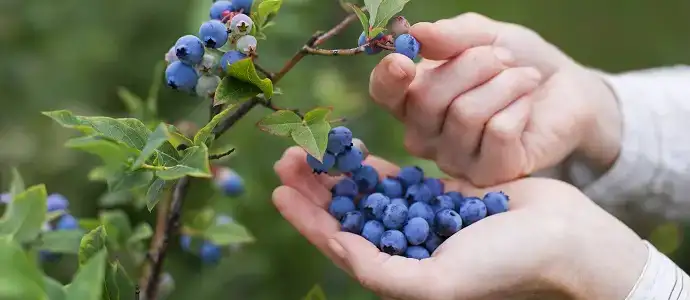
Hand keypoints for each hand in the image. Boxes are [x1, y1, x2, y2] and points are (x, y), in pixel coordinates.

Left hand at [272, 147, 646, 299]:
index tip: (280, 191)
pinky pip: (398, 178)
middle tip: (288, 157)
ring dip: (338, 172)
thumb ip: (382, 271)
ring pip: (367, 194)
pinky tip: (352, 150)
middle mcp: (405, 248)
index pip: (340, 244)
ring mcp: (422, 219)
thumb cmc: (504, 268)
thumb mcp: (437, 282)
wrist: (562, 239)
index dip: (307, 219)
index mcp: (400, 274)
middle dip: (315, 189)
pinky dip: (373, 165)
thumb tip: (338, 248)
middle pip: (347, 214)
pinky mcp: (441, 195)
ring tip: (311, 148)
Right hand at [369, 13, 621, 185]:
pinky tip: (528, 106)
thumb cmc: (517, 62)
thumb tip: (415, 34)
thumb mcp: (485, 35)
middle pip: (426, 99)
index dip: (388, 78)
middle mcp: (426, 134)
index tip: (406, 61)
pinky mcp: (490, 174)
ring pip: (465, 114)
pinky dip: (519, 107)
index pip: (384, 94)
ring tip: (524, 78)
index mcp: (413, 98)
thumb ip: (450, 35)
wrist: (567, 90)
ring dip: (504, 83)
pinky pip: (497, 133)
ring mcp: (455, 159)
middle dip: (472, 65)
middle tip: (504, 57)